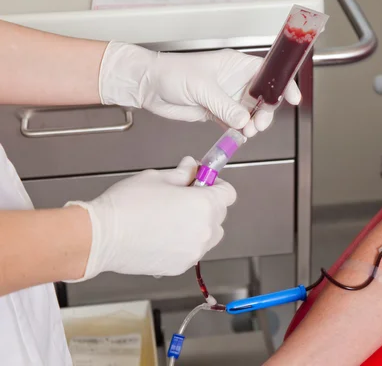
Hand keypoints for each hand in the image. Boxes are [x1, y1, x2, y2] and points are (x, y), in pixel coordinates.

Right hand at [65, 157, 235, 279]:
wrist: (101, 237)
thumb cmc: (127, 204)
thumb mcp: (157, 178)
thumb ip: (182, 173)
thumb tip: (192, 166)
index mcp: (204, 205)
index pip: (228, 194)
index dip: (216, 185)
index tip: (202, 183)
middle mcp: (205, 230)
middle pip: (219, 215)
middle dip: (206, 205)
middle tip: (182, 199)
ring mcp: (194, 251)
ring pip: (208, 235)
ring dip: (198, 226)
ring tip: (171, 219)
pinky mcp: (181, 266)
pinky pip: (192, 250)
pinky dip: (185, 243)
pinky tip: (162, 235)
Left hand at [99, 42, 301, 136]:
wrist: (148, 87)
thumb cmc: (171, 73)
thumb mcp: (201, 87)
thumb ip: (225, 105)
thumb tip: (244, 120)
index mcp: (235, 65)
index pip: (267, 73)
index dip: (282, 84)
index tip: (293, 98)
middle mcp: (235, 81)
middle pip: (263, 98)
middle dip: (265, 113)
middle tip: (257, 125)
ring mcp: (226, 98)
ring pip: (250, 114)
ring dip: (252, 125)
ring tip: (246, 133)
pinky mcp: (217, 113)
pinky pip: (235, 124)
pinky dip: (239, 132)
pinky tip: (237, 136)